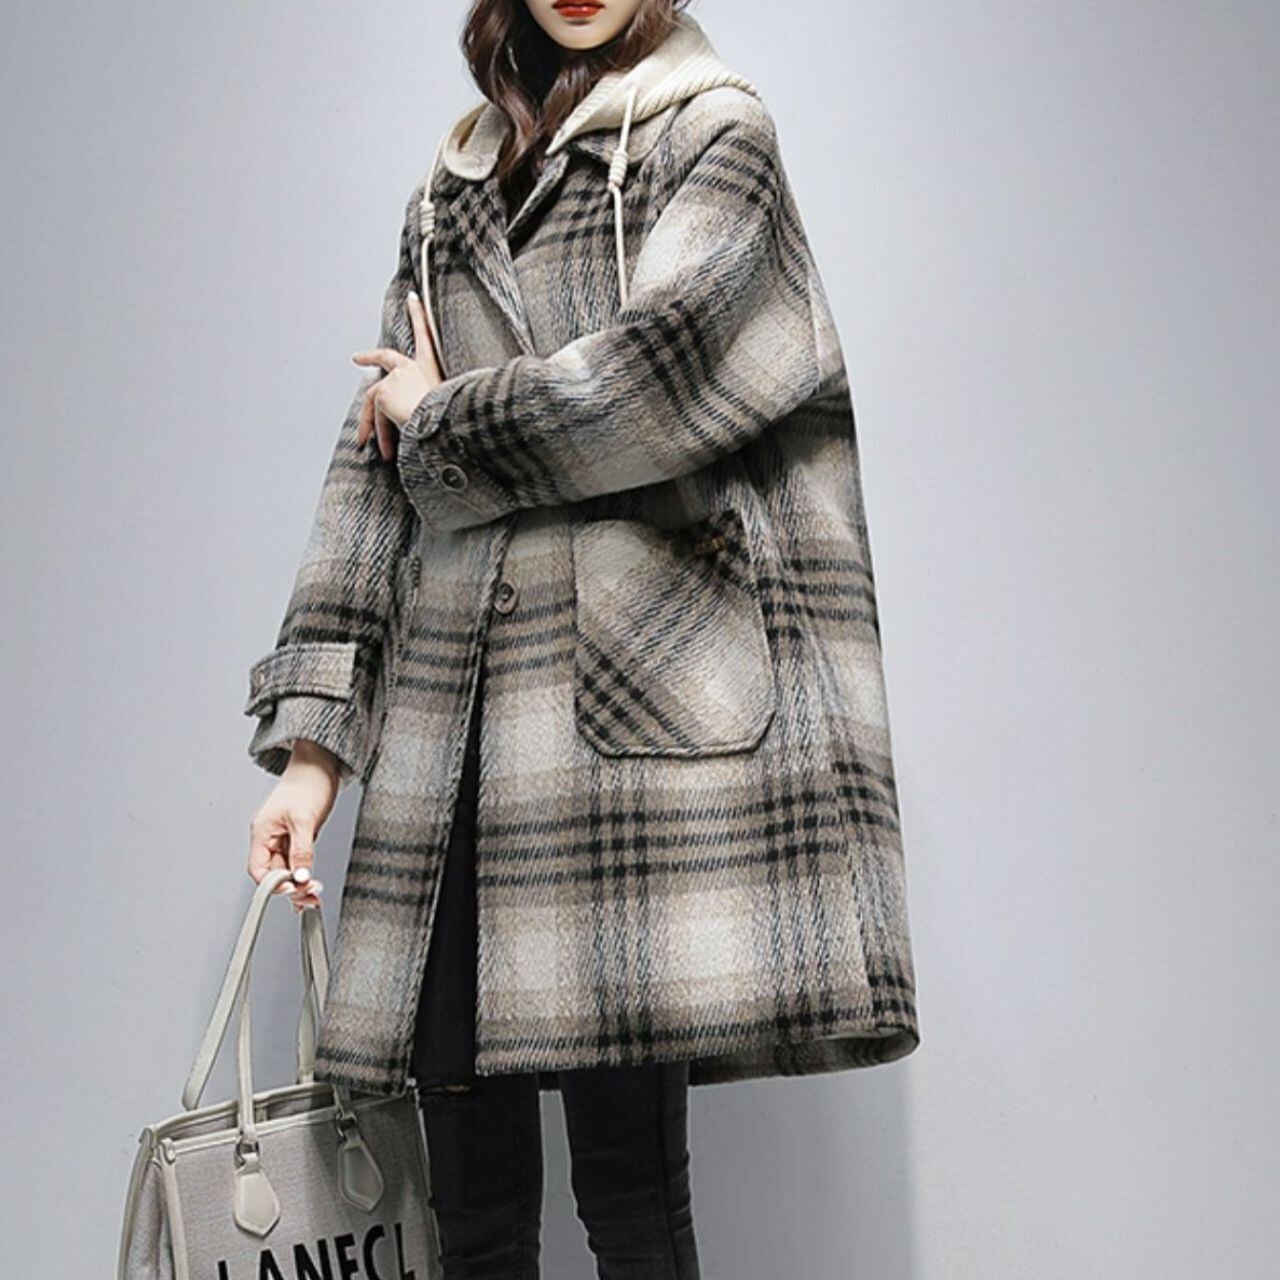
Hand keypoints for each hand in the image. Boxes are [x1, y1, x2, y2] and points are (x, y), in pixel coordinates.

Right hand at [246, 743, 340, 911]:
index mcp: (262, 832)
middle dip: (291, 887)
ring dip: (300, 884)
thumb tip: (301, 877)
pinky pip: (297, 863)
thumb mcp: (304, 819)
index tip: (293, 889)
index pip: (258, 869)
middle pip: (273, 873)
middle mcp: (269, 837)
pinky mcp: (298, 838)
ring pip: (287, 871)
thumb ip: (302, 851)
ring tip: (315, 895)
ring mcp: (284, 838)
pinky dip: (305, 875)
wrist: (321, 764)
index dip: (273, 884)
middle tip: (311, 895)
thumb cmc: (308, 783)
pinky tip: (312, 886)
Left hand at [353, 290, 442, 460]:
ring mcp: (395, 378)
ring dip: (371, 423)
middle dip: (371, 355)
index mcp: (432, 368)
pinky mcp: (383, 391)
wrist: (441, 425)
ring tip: (365, 442)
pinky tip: (372, 445)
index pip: (427, 334)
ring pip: (376, 398)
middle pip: (386, 357)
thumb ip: (442, 407)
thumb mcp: (450, 407)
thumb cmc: (451, 419)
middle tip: (357, 357)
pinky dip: (371, 429)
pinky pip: (374, 414)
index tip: (413, 298)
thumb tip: (465, 431)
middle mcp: (412, 368)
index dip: (419, 314)